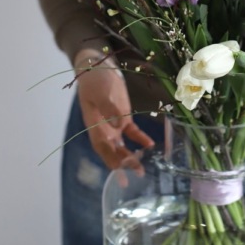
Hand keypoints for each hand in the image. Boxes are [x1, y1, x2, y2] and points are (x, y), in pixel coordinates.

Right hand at [74, 49, 154, 169]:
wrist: (98, 68)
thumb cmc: (96, 80)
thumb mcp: (101, 92)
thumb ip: (109, 108)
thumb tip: (117, 125)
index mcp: (94, 125)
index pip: (102, 147)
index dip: (110, 160)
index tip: (119, 172)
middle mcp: (103, 129)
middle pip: (113, 151)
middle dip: (123, 165)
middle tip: (135, 176)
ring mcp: (113, 124)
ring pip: (122, 146)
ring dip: (131, 157)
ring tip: (142, 170)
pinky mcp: (123, 118)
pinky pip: (132, 132)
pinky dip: (140, 139)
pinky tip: (149, 145)